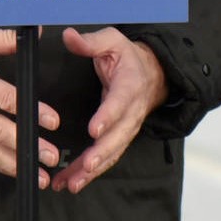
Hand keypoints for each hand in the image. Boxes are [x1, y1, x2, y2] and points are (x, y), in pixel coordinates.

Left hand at [49, 27, 167, 193]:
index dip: (108, 116)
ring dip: (93, 170)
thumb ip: (91, 41)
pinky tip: (71, 183)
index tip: (94, 129)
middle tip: (86, 165)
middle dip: (102, 153)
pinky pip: (107, 158)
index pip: (119, 103)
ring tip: (72, 183)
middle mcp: (131, 112)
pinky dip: (90, 173)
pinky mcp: (120, 138)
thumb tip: (68, 37)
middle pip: (119, 136)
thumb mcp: (113, 41)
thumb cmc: (128, 58)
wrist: (152, 74)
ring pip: (113, 153)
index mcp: (129, 86)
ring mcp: (127, 128)